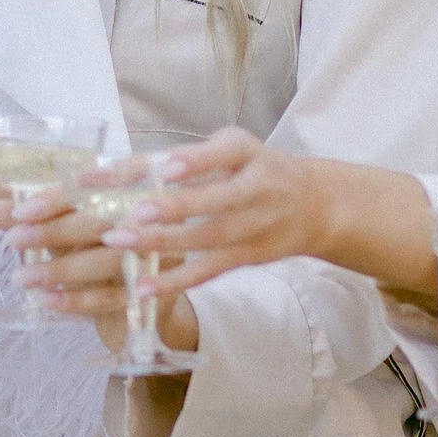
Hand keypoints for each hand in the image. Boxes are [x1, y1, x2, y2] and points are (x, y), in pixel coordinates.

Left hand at [0, 172, 200, 361]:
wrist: (146, 300)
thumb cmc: (100, 253)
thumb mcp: (68, 232)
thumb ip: (35, 218)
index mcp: (130, 193)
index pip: (92, 189)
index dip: (56, 199)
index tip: (20, 210)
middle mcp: (149, 221)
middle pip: (101, 223)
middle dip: (54, 231)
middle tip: (13, 239)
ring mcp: (156, 258)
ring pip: (105, 261)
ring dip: (60, 270)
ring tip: (21, 277)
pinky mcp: (155, 295)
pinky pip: (112, 297)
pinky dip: (77, 300)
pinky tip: (47, 301)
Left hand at [107, 130, 317, 297]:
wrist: (316, 205)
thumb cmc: (254, 168)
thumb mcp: (230, 148)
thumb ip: (185, 157)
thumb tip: (121, 169)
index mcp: (247, 153)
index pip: (223, 153)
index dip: (196, 162)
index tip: (164, 168)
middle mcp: (257, 188)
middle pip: (217, 200)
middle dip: (175, 207)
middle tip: (134, 213)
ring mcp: (256, 225)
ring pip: (209, 237)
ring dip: (164, 242)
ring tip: (121, 242)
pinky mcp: (249, 256)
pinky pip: (210, 270)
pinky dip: (176, 280)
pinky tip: (143, 288)